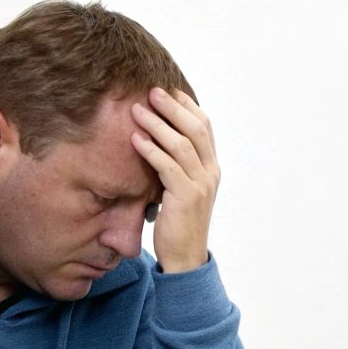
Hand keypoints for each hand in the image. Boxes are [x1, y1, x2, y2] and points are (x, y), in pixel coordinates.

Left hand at [130, 87, 219, 273]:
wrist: (185, 257)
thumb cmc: (179, 222)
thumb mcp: (183, 188)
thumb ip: (177, 164)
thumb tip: (158, 138)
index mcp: (212, 167)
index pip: (204, 127)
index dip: (187, 106)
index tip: (168, 91)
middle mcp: (211, 172)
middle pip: (195, 129)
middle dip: (172, 107)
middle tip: (151, 92)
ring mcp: (201, 184)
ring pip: (181, 144)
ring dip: (157, 124)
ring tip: (136, 111)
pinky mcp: (186, 197)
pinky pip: (167, 166)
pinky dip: (150, 150)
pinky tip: (135, 140)